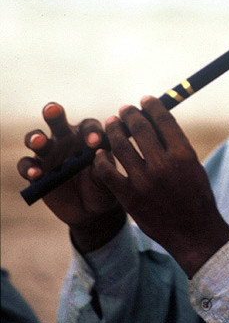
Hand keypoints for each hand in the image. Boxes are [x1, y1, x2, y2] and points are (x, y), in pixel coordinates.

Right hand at [17, 103, 125, 250]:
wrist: (91, 211)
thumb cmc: (103, 187)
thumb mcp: (108, 179)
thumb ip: (105, 166)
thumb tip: (101, 155)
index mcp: (88, 136)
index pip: (89, 126)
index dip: (91, 132)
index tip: (95, 142)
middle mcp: (66, 139)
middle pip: (57, 121)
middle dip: (54, 113)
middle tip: (53, 110)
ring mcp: (49, 153)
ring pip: (37, 139)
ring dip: (37, 138)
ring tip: (39, 142)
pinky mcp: (36, 170)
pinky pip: (27, 165)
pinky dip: (29, 168)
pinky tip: (36, 174)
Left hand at [94, 96, 228, 276]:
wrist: (194, 233)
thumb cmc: (196, 197)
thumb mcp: (193, 165)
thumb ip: (176, 144)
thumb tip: (157, 119)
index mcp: (183, 154)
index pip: (163, 120)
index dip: (152, 106)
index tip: (145, 100)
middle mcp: (164, 165)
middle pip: (140, 128)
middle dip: (130, 114)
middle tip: (124, 110)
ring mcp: (145, 182)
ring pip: (121, 146)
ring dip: (113, 130)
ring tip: (111, 124)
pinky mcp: (129, 198)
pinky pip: (107, 172)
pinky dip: (101, 159)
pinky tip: (100, 153)